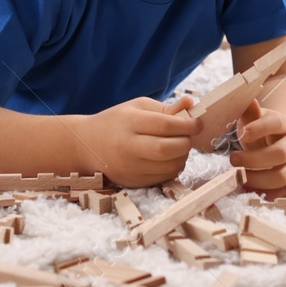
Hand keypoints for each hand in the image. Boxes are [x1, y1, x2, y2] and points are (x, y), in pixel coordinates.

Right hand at [78, 93, 201, 188]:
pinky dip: (172, 167)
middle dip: (186, 142)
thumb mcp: (137, 107)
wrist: (87, 145)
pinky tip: (168, 157)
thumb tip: (192, 104)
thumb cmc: (116, 121)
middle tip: (188, 135)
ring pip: (170, 166)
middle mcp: (128, 147)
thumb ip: (165, 108)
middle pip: (168, 148)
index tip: (198, 123)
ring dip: (182, 156)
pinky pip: (163, 177)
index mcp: (129, 122)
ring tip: (178, 145)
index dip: (187, 125)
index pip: (165, 125)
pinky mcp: (133, 182)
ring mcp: (130, 168)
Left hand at [228, 98, 285, 198]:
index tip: (242, 134)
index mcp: (283, 124)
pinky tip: (251, 191)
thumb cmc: (264, 129)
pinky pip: (282, 191)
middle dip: (254, 159)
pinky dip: (267, 194)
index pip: (275, 123)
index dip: (259, 128)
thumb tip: (249, 100)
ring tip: (239, 177)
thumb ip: (251, 112)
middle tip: (232, 159)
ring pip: (282, 175)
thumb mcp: (258, 118)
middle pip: (279, 153)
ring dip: (259, 179)